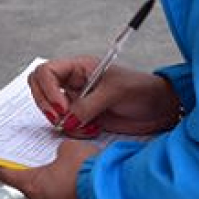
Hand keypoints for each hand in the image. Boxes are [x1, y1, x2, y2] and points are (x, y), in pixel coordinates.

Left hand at [0, 139, 98, 198]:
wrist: (115, 193)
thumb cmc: (89, 173)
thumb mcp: (71, 149)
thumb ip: (59, 150)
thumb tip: (62, 154)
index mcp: (32, 185)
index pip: (4, 174)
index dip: (4, 164)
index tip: (5, 160)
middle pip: (30, 187)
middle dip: (41, 175)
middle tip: (52, 163)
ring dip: (58, 189)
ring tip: (75, 176)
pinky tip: (84, 188)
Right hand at [27, 59, 182, 138]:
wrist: (160, 109)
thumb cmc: (142, 90)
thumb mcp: (115, 92)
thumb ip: (88, 105)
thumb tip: (66, 119)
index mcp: (79, 67)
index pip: (47, 72)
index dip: (47, 90)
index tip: (62, 107)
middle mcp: (74, 83)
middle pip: (39, 88)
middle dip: (45, 105)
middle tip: (59, 118)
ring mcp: (76, 101)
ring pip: (50, 109)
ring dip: (60, 120)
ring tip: (81, 125)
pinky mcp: (82, 118)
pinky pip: (65, 125)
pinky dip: (72, 131)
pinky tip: (91, 129)